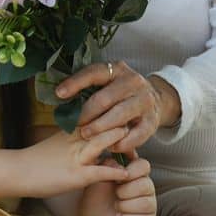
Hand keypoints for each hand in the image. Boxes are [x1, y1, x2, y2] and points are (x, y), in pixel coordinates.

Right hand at [16, 121, 137, 199]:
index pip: (95, 117)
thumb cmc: (35, 160)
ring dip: (120, 143)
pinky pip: (100, 171)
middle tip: (135, 126)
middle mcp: (75, 140)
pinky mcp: (76, 175)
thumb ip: (73, 139)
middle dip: (120, 124)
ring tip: (134, 146)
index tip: (124, 115)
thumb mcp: (56, 143)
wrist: (16, 171)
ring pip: (103, 143)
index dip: (111, 115)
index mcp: (70, 131)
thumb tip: (88, 138)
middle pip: (102, 125)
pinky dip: (115, 172)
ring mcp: (76, 157)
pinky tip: (126, 174)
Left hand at [55, 60, 178, 153]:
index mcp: (117, 69)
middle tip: (74, 125)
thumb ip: (89, 88)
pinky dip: (121, 142)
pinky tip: (109, 146)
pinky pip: (136, 135)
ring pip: (120, 115)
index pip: (94, 72)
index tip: (59, 94)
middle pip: (106, 98)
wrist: (156, 99)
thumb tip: (60, 96)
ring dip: (100, 127)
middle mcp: (133, 82)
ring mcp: (144, 101)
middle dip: (87, 113)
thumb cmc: (120, 93)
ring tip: (86, 135)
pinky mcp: (152, 120)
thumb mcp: (107, 83)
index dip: (75, 83)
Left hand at [75, 158, 156, 215]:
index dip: (132, 171)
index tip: (117, 179)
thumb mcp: (98, 177)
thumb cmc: (96, 194)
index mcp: (136, 173)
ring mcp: (149, 204)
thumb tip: (121, 167)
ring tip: (116, 207)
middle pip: (146, 185)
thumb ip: (108, 166)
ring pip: (145, 203)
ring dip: (125, 206)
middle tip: (115, 195)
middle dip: (125, 192)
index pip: (144, 165)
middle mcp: (146, 187)